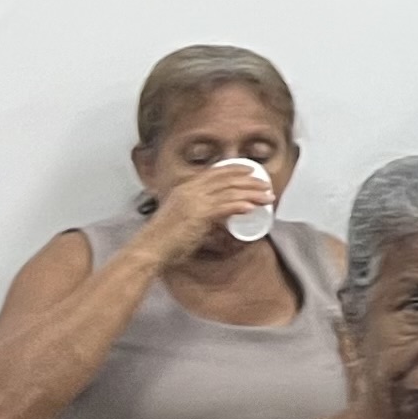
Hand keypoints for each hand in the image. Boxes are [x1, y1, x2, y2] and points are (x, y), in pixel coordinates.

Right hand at [135, 161, 274, 265]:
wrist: (150, 248)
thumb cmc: (164, 239)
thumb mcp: (183, 218)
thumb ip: (199, 215)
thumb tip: (218, 220)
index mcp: (185, 188)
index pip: (215, 172)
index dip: (235, 169)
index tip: (251, 171)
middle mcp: (189, 190)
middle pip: (226, 179)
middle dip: (249, 180)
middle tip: (266, 184)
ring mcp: (193, 201)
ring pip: (229, 192)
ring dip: (252, 193)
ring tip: (267, 197)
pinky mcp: (197, 215)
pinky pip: (223, 207)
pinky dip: (239, 205)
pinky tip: (251, 207)